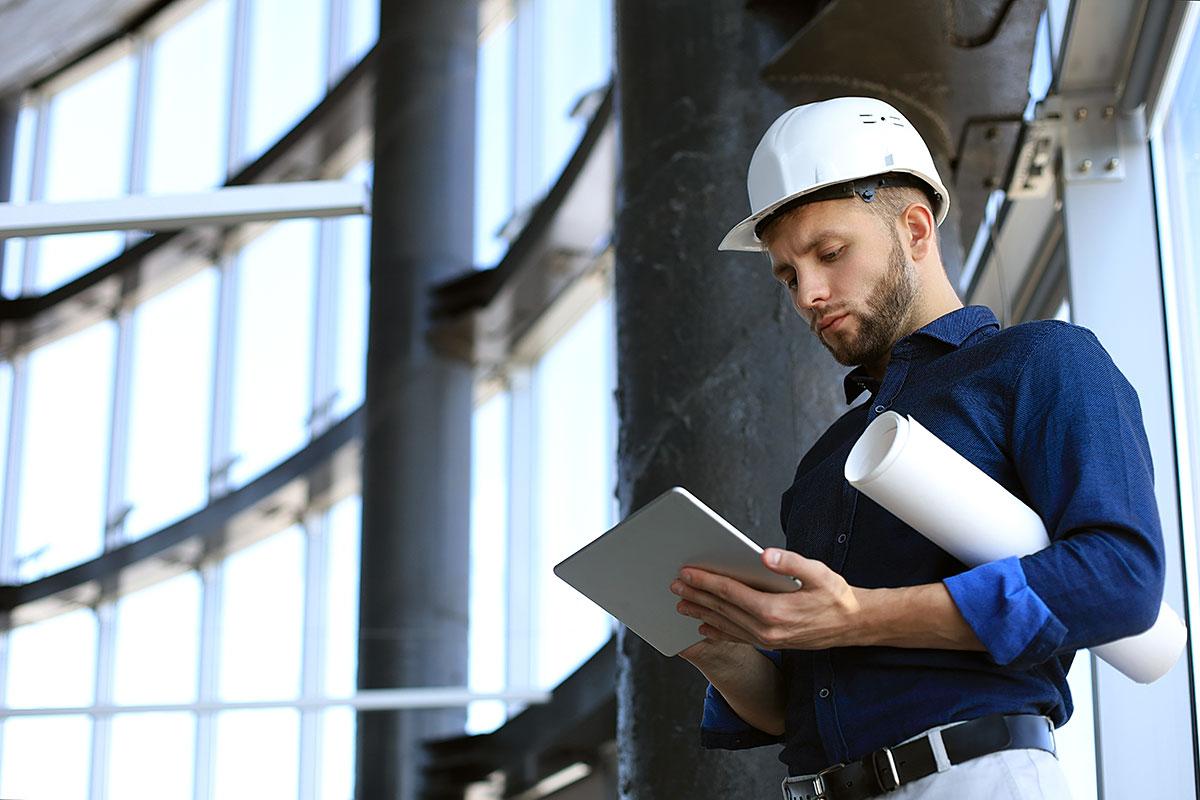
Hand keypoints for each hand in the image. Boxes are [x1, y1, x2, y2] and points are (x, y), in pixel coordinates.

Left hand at [670, 548, 864, 649]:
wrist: (853, 624)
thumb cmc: (836, 595)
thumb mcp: (818, 572)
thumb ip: (789, 561)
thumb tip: (764, 555)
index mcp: (774, 610)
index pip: (730, 592)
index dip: (705, 581)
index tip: (686, 572)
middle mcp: (766, 629)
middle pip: (722, 608)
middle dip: (696, 595)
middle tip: (674, 585)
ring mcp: (767, 640)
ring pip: (725, 624)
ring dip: (701, 612)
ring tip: (681, 603)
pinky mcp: (770, 643)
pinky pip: (736, 637)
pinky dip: (717, 631)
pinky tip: (704, 626)